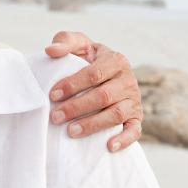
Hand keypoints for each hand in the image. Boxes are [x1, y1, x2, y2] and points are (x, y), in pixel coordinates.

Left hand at [45, 31, 142, 152]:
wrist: (111, 76)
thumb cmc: (90, 61)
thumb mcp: (81, 46)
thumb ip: (66, 41)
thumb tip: (50, 50)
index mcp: (116, 61)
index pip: (94, 74)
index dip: (73, 85)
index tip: (52, 95)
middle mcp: (128, 80)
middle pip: (103, 96)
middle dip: (77, 107)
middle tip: (55, 117)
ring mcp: (134, 101)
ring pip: (116, 114)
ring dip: (93, 125)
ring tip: (70, 132)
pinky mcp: (137, 118)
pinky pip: (134, 131)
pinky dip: (124, 139)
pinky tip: (108, 146)